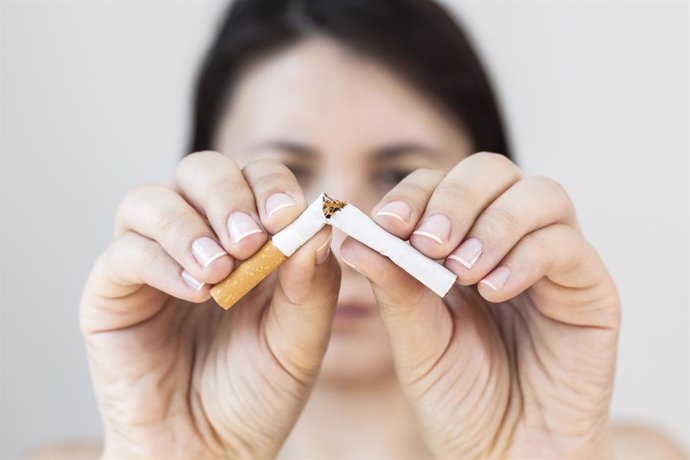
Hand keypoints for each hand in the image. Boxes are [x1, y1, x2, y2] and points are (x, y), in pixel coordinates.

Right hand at [80, 152, 339, 458]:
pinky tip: (196, 290)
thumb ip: (313, 286)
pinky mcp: (112, 293)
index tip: (289, 214)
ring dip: (189, 225)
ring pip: (150, 200)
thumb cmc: (256, 394)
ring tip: (220, 270)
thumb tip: (318, 227)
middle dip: (227, 196)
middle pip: (199, 171)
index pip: (253, 178)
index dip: (270, 184)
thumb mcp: (300, 341)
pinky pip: (124, 253)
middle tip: (251, 239)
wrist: (209, 451)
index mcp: (246, 241)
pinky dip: (161, 260)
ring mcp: (152, 262)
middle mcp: (197, 239)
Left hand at [340, 152, 619, 457]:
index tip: (388, 222)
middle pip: (492, 171)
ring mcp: (551, 260)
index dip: (415, 193)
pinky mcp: (589, 287)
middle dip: (456, 198)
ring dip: (494, 223)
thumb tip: (350, 235)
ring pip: (540, 194)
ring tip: (463, 272)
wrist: (505, 453)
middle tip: (429, 241)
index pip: (440, 185)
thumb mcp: (415, 340)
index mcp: (459, 244)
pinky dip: (527, 256)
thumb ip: (393, 286)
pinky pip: (567, 244)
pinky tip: (495, 290)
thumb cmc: (458, 398)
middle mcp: (507, 240)